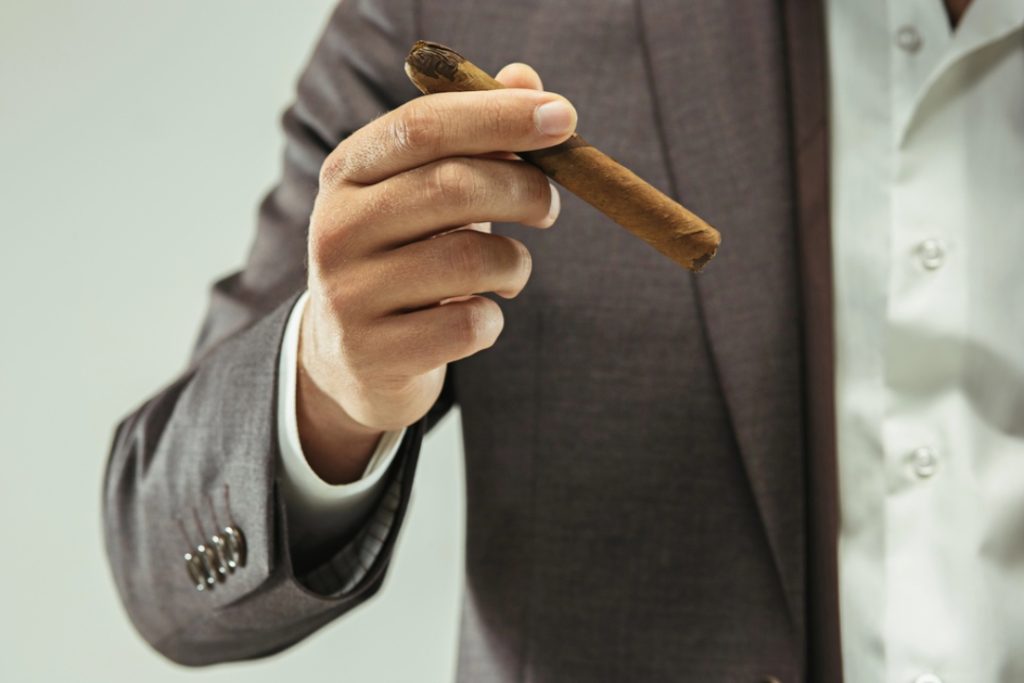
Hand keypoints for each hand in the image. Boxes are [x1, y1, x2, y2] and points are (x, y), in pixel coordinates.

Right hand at [296, 64, 575, 482]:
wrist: (349, 359)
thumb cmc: (404, 257)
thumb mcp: (427, 192)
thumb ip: (475, 136)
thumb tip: (525, 77)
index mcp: (348, 172)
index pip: (423, 125)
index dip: (499, 116)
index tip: (564, 117)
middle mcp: (336, 228)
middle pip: (451, 187)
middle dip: (523, 189)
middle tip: (550, 206)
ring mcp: (348, 294)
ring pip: (468, 260)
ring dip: (515, 263)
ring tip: (512, 271)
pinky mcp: (374, 354)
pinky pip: (467, 327)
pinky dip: (493, 320)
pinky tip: (480, 317)